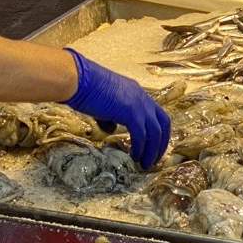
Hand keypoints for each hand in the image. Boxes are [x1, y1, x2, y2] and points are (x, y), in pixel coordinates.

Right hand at [62, 50, 169, 168]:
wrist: (79, 80)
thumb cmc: (86, 89)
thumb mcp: (103, 104)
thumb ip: (111, 117)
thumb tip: (112, 130)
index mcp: (137, 93)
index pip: (157, 113)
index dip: (159, 131)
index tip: (155, 145)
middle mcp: (143, 97)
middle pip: (163, 123)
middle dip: (161, 143)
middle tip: (155, 158)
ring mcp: (139, 104)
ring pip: (155, 132)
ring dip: (152, 150)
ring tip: (146, 163)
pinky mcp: (131, 112)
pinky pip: (141, 135)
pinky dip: (140, 148)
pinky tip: (134, 156)